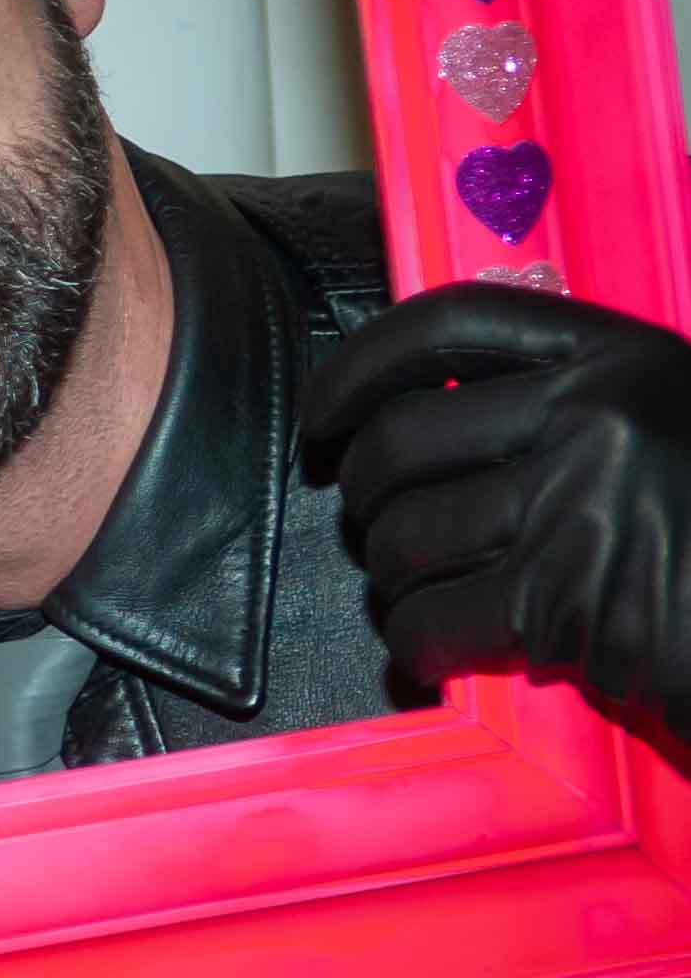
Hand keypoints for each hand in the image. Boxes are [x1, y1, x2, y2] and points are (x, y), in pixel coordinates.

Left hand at [301, 284, 690, 737]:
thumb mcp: (664, 420)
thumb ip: (563, 396)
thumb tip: (408, 405)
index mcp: (623, 355)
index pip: (447, 325)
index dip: (357, 367)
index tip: (321, 413)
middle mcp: (599, 416)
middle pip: (398, 441)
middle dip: (369, 500)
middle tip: (390, 531)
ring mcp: (582, 508)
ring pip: (401, 538)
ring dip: (398, 582)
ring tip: (440, 594)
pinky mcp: (564, 606)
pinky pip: (426, 621)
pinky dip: (419, 647)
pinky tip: (445, 653)